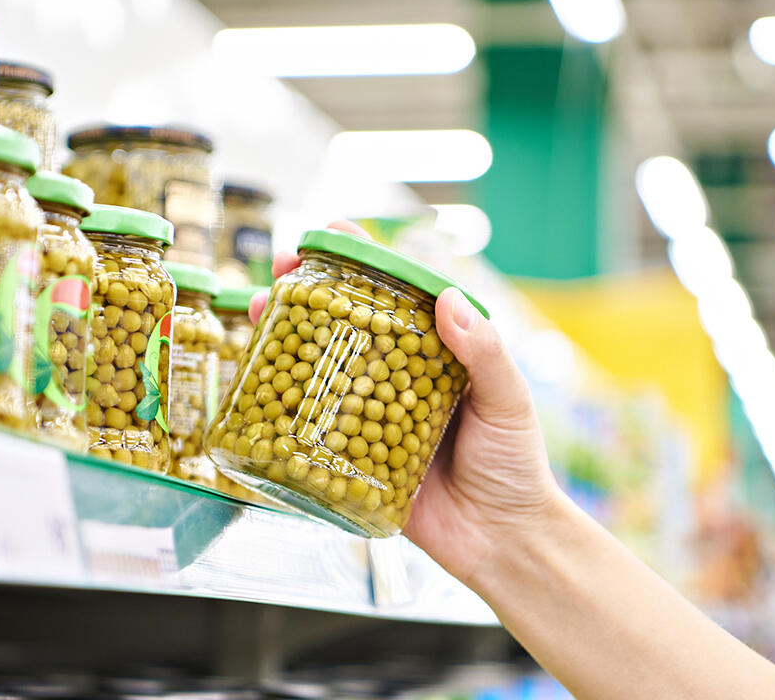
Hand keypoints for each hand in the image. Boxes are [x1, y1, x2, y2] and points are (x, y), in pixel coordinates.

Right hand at [249, 221, 560, 587]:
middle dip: (308, 293)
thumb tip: (449, 297)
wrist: (502, 542)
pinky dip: (283, 405)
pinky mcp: (350, 460)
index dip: (360, 261)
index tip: (329, 233)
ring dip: (285, 339)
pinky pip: (312, 429)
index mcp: (434, 355)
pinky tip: (259, 383)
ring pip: (320, 369)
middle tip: (280, 272)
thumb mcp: (507, 401)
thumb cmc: (516, 466)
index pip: (394, 295)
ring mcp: (369, 417)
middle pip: (346, 325)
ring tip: (258, 313)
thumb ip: (483, 352)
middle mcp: (396, 380)